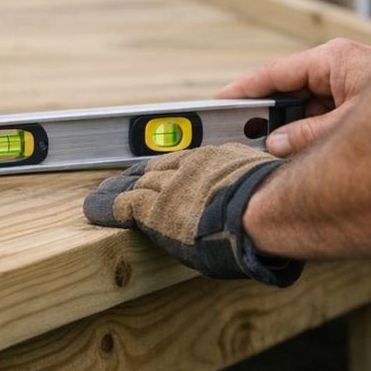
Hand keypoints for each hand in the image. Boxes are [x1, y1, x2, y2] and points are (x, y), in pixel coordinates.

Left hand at [83, 143, 301, 285]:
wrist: (263, 210)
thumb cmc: (277, 201)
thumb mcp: (267, 181)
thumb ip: (255, 184)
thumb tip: (267, 194)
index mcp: (218, 160)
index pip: (184, 160)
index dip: (169, 167)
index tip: (163, 170)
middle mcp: (189, 168)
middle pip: (156, 169)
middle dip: (138, 175)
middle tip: (123, 178)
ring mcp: (169, 186)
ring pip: (135, 184)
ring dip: (118, 189)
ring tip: (104, 192)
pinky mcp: (153, 207)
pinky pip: (121, 204)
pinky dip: (105, 206)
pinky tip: (93, 208)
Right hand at [217, 38, 370, 156]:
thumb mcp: (348, 123)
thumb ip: (307, 136)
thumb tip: (275, 145)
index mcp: (333, 60)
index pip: (274, 73)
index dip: (243, 92)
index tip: (217, 106)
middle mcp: (342, 69)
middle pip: (291, 93)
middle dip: (268, 119)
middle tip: (239, 142)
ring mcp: (356, 87)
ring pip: (310, 109)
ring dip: (294, 132)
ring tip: (269, 156)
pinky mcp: (368, 105)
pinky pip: (329, 118)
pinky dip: (314, 136)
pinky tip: (302, 157)